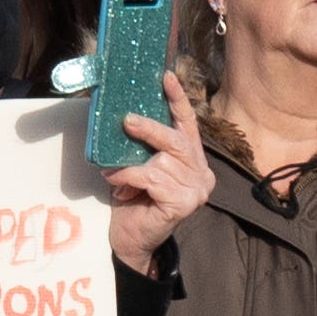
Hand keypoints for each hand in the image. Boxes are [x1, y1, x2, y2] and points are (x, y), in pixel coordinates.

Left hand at [102, 112, 209, 263]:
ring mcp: (197, 189)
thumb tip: (128, 114)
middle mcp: (202, 172)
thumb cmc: (135, 198)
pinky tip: (119, 185)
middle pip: (177, 140)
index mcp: (193, 158)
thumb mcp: (142, 164)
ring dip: (132, 164)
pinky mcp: (185, 203)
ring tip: (114, 173)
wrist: (131, 239)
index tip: (166, 76)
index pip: (188, 123)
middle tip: (127, 120)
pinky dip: (130, 177)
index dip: (178, 99)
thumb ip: (145, 145)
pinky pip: (152, 179)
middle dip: (151, 128)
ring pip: (162, 161)